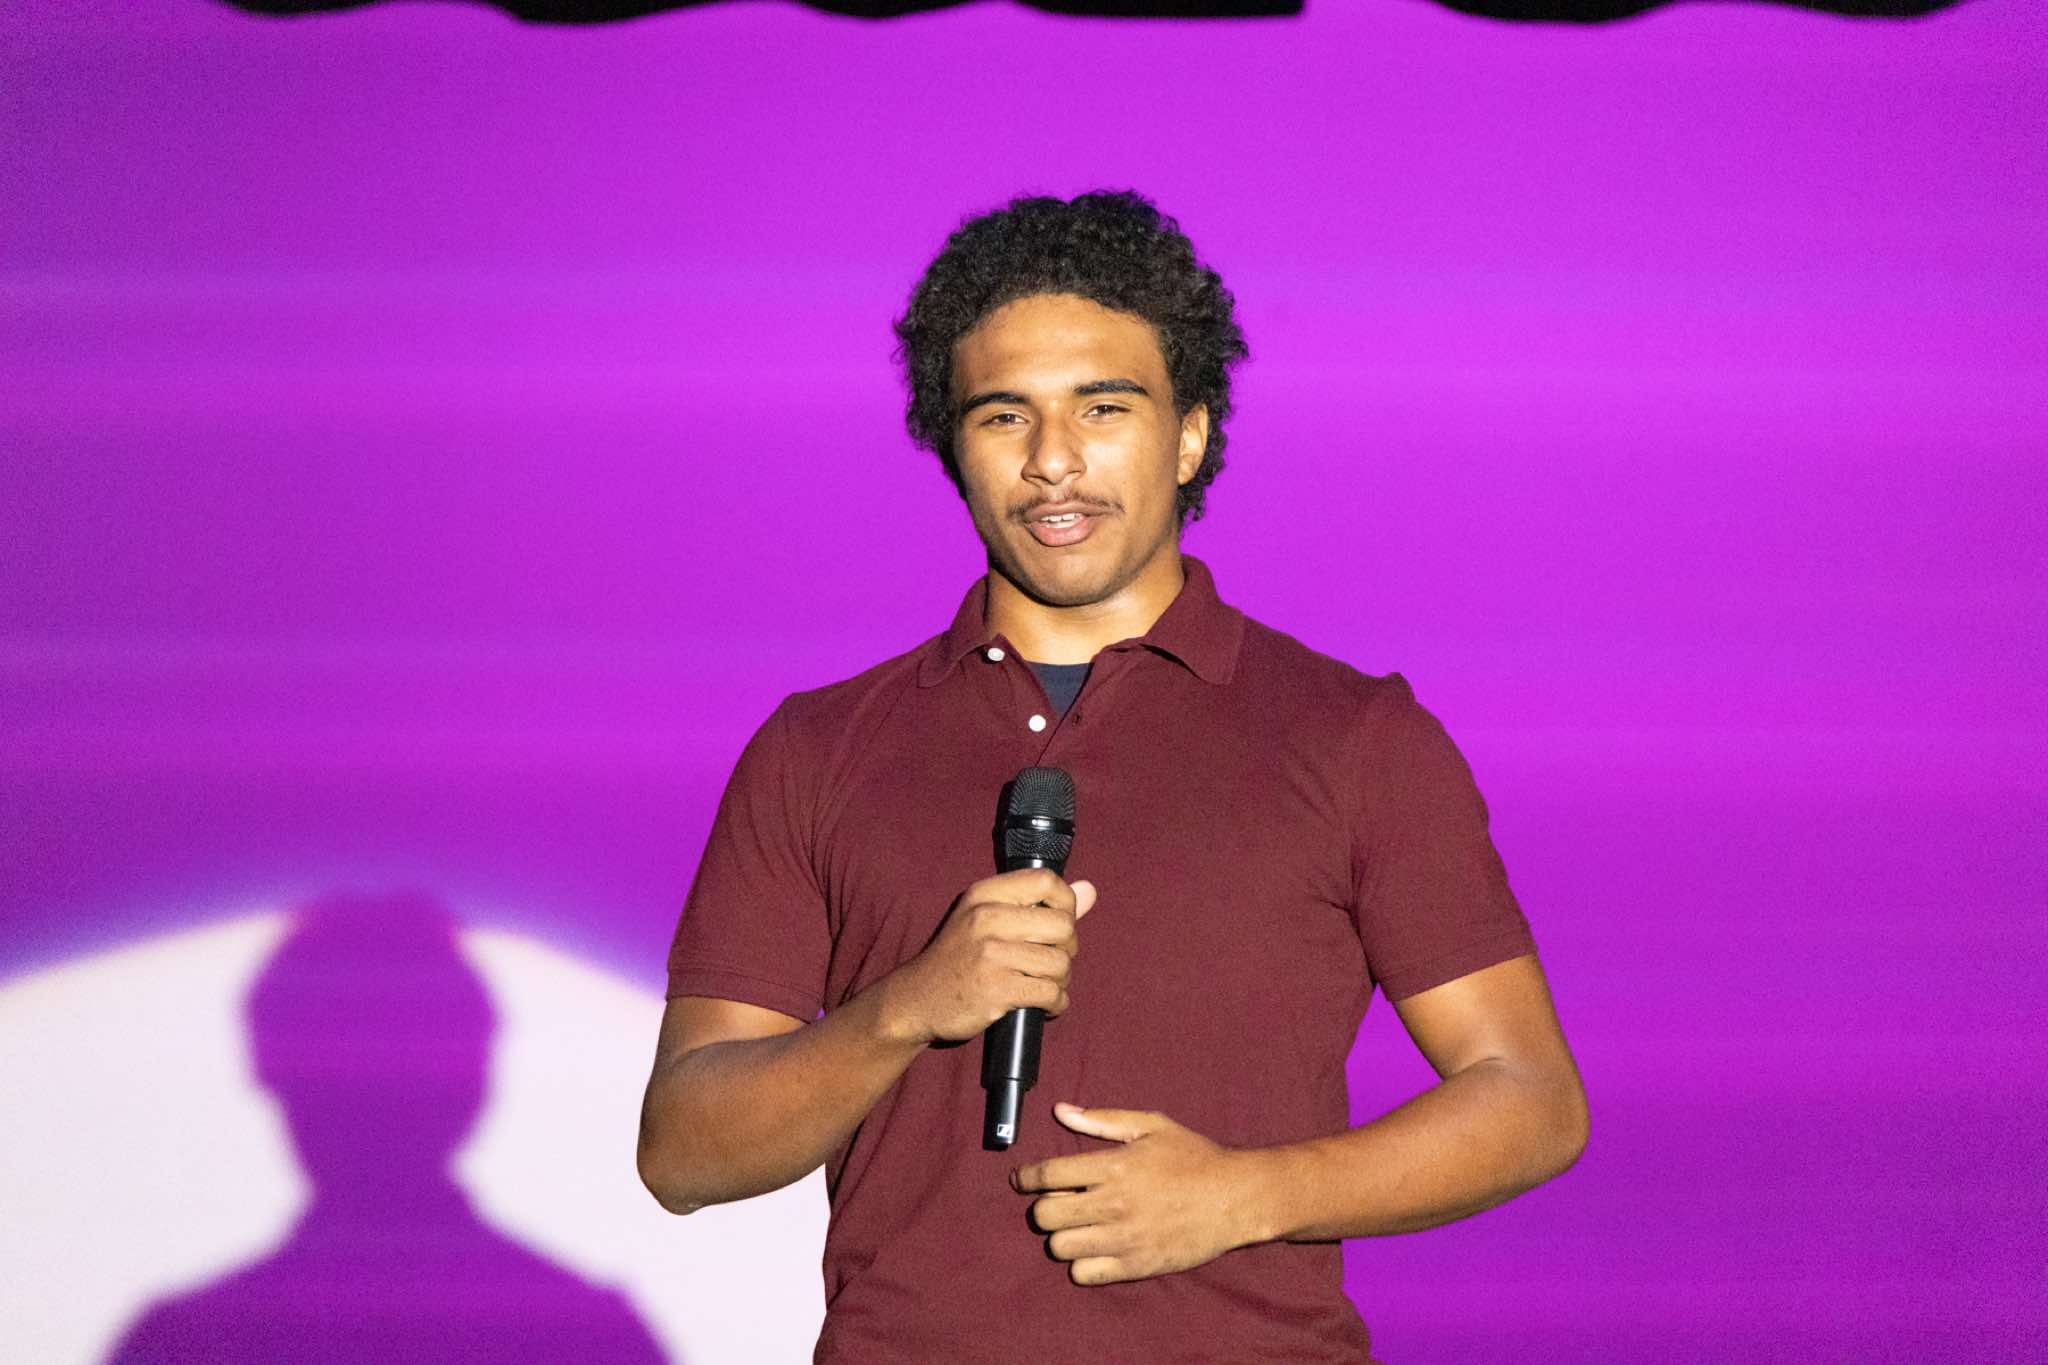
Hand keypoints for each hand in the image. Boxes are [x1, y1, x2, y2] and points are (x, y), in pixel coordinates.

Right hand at [881, 870, 1096, 1045]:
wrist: (915, 999)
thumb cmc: (958, 957)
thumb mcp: (988, 919)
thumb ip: (1039, 904)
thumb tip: (1089, 890)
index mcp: (985, 894)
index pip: (1046, 881)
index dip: (1066, 903)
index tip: (1059, 924)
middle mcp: (987, 918)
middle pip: (1063, 925)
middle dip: (1067, 949)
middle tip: (1051, 962)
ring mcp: (991, 954)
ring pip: (1060, 963)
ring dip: (1061, 981)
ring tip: (1044, 985)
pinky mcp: (996, 989)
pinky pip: (1050, 993)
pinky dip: (1056, 1003)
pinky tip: (1043, 1005)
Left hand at [1013, 1103, 1269, 1284]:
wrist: (1235, 1199)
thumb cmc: (1194, 1157)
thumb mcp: (1151, 1126)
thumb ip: (1102, 1120)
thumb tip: (1061, 1111)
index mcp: (1113, 1166)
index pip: (1047, 1175)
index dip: (1025, 1178)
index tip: (1021, 1180)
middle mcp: (1113, 1204)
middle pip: (1045, 1215)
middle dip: (1044, 1207)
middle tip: (1057, 1202)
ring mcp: (1123, 1239)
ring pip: (1059, 1247)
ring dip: (1062, 1236)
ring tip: (1078, 1227)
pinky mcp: (1136, 1267)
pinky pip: (1083, 1274)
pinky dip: (1082, 1263)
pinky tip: (1095, 1248)